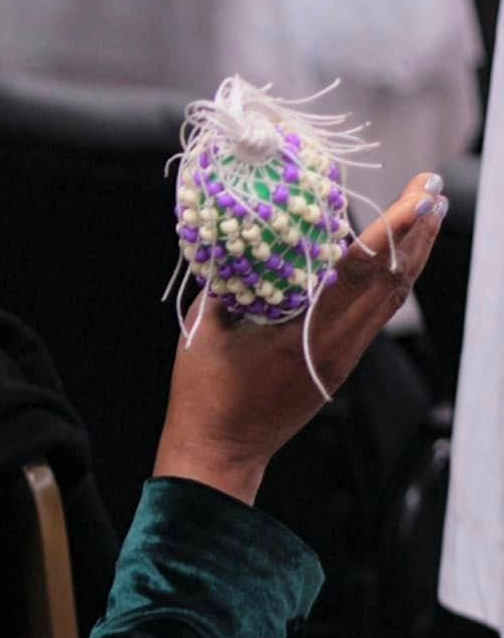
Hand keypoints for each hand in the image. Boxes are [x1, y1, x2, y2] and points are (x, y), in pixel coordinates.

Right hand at [154, 172, 448, 504]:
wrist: (220, 451)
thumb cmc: (205, 391)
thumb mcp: (208, 326)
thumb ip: (233, 278)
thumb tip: (246, 231)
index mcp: (307, 335)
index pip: (362, 272)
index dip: (394, 229)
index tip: (418, 194)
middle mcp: (338, 346)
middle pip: (394, 282)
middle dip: (418, 230)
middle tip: (432, 186)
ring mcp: (344, 358)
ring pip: (392, 298)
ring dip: (413, 251)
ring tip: (426, 209)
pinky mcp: (340, 364)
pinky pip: (376, 313)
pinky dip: (391, 277)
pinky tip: (394, 255)